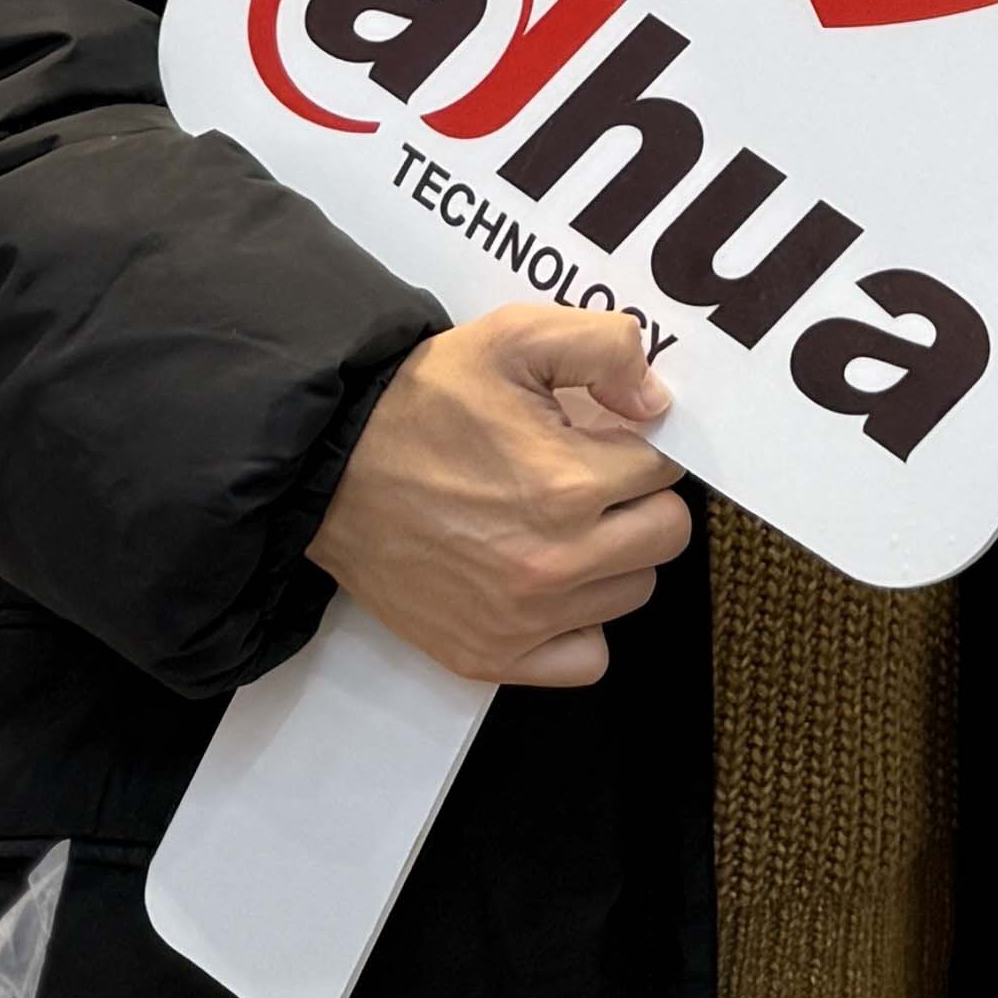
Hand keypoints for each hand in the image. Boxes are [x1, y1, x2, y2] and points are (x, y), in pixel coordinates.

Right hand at [307, 303, 692, 686]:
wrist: (332, 468)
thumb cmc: (426, 400)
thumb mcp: (513, 337)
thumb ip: (604, 348)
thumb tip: (657, 401)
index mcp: (566, 484)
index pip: (664, 466)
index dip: (638, 442)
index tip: (603, 435)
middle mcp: (553, 564)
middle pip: (665, 535)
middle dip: (639, 498)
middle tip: (592, 477)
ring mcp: (522, 621)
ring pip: (632, 592)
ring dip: (614, 556)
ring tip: (561, 522)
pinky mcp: (489, 658)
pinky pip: (588, 660)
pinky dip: (582, 624)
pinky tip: (551, 582)